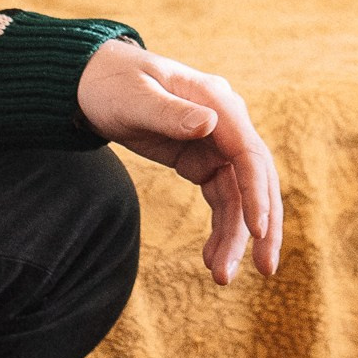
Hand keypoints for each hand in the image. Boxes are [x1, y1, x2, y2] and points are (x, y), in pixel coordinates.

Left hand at [77, 41, 283, 284]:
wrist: (91, 80)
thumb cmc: (110, 83)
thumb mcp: (133, 97)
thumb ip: (169, 113)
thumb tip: (209, 124)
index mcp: (216, 100)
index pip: (248, 151)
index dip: (257, 192)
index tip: (259, 230)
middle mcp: (225, 122)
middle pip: (257, 177)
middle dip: (264, 225)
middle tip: (265, 269)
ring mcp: (217, 143)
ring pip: (240, 196)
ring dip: (237, 237)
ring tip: (222, 277)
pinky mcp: (203, 160)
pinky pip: (221, 199)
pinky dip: (221, 229)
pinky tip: (212, 258)